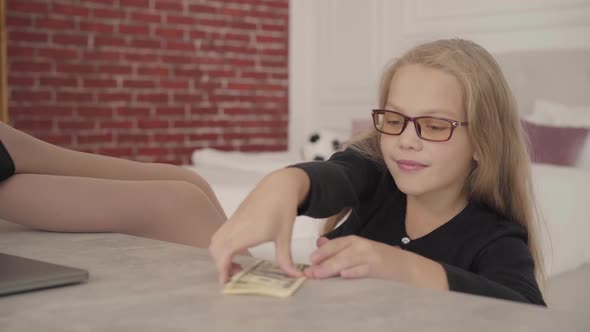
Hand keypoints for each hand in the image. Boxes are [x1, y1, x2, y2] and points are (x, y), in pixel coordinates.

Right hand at [209, 168, 309, 283]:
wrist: (279, 185)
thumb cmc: (282, 208)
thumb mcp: (285, 236)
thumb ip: (286, 258)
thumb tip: (295, 276)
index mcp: (246, 232)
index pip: (224, 253)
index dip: (222, 269)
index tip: (226, 282)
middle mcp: (235, 227)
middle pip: (215, 249)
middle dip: (220, 265)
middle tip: (237, 274)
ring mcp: (232, 221)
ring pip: (215, 241)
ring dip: (220, 255)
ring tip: (238, 264)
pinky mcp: (234, 217)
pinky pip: (220, 234)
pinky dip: (223, 246)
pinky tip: (240, 250)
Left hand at [303, 236, 407, 279]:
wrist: (405, 266)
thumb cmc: (378, 259)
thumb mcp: (357, 250)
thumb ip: (338, 248)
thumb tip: (319, 243)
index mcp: (354, 241)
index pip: (335, 244)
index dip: (322, 252)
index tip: (310, 260)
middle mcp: (360, 246)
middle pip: (339, 253)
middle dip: (323, 263)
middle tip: (309, 272)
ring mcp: (370, 256)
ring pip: (348, 261)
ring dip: (332, 267)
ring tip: (319, 275)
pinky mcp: (378, 267)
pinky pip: (364, 269)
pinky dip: (354, 272)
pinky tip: (343, 275)